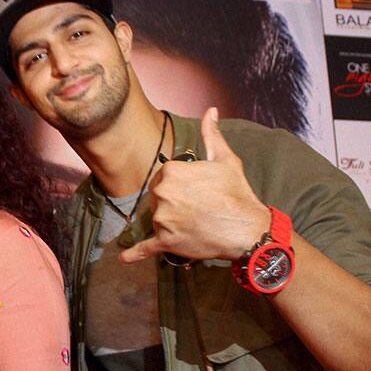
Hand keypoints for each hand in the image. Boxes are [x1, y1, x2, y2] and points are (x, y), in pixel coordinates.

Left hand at [120, 107, 270, 263]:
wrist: (247, 229)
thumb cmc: (236, 193)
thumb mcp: (225, 159)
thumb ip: (211, 134)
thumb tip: (211, 111)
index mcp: (171, 172)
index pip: (163, 177)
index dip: (178, 184)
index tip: (195, 190)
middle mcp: (162, 194)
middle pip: (157, 197)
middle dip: (172, 202)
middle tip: (196, 207)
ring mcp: (162, 219)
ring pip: (157, 219)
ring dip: (170, 222)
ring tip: (194, 223)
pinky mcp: (165, 241)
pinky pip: (145, 248)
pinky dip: (134, 254)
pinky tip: (123, 259)